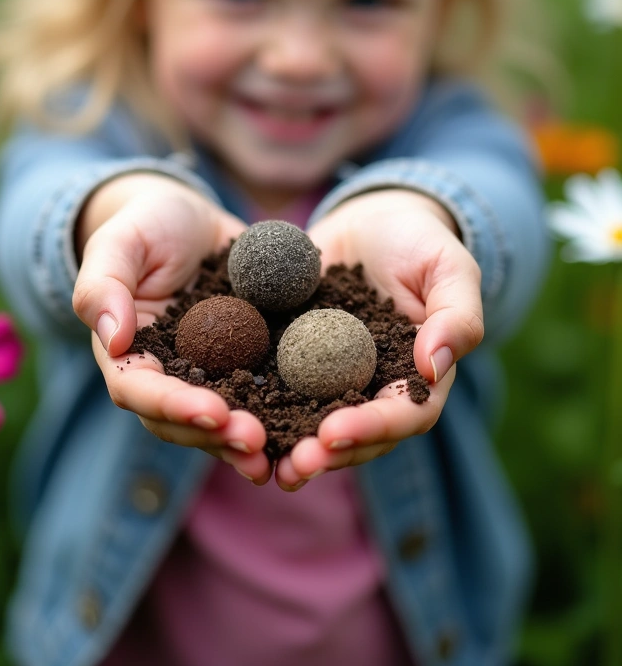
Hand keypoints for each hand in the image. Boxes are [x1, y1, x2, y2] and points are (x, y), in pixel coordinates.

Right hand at [73, 173, 272, 483]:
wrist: (191, 217)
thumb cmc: (146, 222)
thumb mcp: (120, 241)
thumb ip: (104, 285)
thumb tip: (112, 340)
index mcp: (129, 354)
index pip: (140, 391)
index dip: (174, 406)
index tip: (213, 410)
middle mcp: (168, 375)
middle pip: (183, 420)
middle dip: (219, 435)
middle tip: (257, 441)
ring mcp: (209, 375)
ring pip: (224, 420)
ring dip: (251, 440)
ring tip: (286, 454)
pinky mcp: (248, 364)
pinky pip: (265, 395)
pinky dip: (286, 415)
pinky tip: (317, 426)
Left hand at [274, 189, 482, 491]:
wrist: (371, 221)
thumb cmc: (420, 241)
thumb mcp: (449, 267)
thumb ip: (456, 316)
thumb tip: (434, 369)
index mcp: (416, 378)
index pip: (403, 415)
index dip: (371, 428)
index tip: (334, 432)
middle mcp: (372, 389)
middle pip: (354, 435)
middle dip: (325, 453)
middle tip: (294, 463)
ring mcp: (329, 379)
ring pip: (310, 423)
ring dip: (286, 445)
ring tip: (258, 457)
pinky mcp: (292, 360)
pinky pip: (274, 388)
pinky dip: (255, 406)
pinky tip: (228, 415)